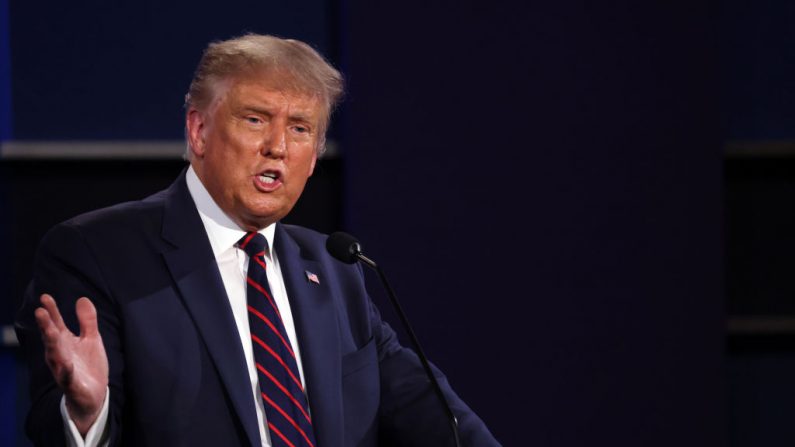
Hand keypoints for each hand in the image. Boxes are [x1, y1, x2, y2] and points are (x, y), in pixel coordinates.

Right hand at [35, 294, 108, 435]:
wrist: (94, 394)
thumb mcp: (91, 339)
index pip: (56, 324)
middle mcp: (60, 355)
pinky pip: (68, 378)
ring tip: (51, 331)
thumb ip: (87, 321)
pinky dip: (67, 371)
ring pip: (56, 356)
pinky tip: (67, 364)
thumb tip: (82, 298)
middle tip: (40, 311)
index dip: (51, 311)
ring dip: (52, 344)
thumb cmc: (88, 364)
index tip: (45, 297)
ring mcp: (64, 369)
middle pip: (51, 338)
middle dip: (46, 325)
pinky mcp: (72, 384)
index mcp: (64, 342)